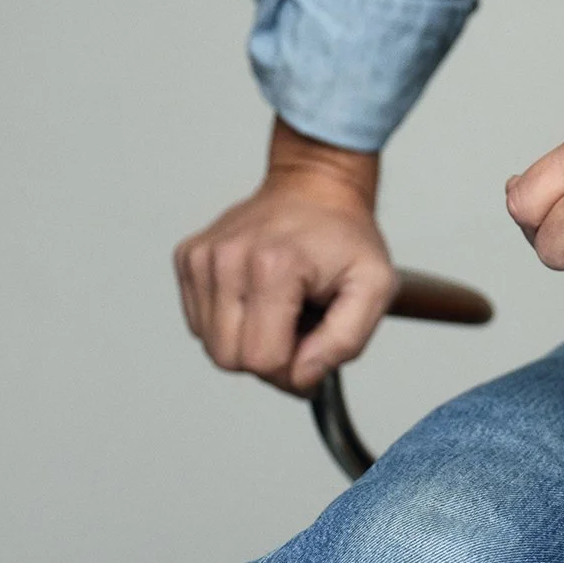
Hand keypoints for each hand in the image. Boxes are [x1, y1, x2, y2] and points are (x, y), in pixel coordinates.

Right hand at [174, 120, 395, 391]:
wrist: (316, 186)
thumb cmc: (345, 237)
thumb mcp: (375, 287)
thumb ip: (345, 341)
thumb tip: (301, 377)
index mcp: (273, 266)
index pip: (262, 360)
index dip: (292, 366)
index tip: (313, 338)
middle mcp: (227, 259)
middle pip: (229, 358)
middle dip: (267, 356)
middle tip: (297, 323)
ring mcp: (202, 256)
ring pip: (210, 344)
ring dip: (247, 337)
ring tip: (278, 303)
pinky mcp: (188, 257)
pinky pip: (198, 320)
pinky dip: (228, 319)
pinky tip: (256, 293)